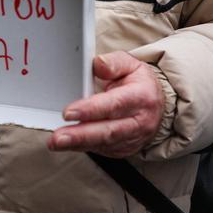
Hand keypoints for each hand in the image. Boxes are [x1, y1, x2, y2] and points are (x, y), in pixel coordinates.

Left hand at [47, 51, 163, 157]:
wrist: (156, 105)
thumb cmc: (139, 84)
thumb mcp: (131, 65)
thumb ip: (114, 62)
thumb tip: (98, 64)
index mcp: (141, 97)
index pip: (114, 104)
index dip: (90, 109)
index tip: (68, 112)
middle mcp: (139, 121)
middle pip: (108, 131)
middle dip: (80, 135)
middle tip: (58, 137)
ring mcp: (132, 138)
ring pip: (103, 143)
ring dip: (78, 144)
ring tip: (56, 142)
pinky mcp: (123, 149)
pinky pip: (101, 150)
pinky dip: (82, 147)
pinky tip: (67, 144)